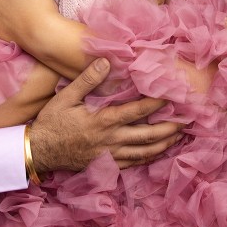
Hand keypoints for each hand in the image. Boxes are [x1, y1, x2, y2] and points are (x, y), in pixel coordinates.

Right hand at [28, 58, 181, 172]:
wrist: (39, 151)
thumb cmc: (52, 122)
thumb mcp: (66, 96)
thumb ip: (87, 79)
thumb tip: (107, 61)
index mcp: (103, 121)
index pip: (137, 111)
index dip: (157, 104)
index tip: (173, 96)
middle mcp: (111, 140)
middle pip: (148, 136)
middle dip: (169, 128)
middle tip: (187, 120)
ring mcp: (110, 155)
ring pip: (144, 152)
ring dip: (163, 144)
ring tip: (178, 136)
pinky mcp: (106, 165)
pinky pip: (133, 163)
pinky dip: (149, 158)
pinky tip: (157, 152)